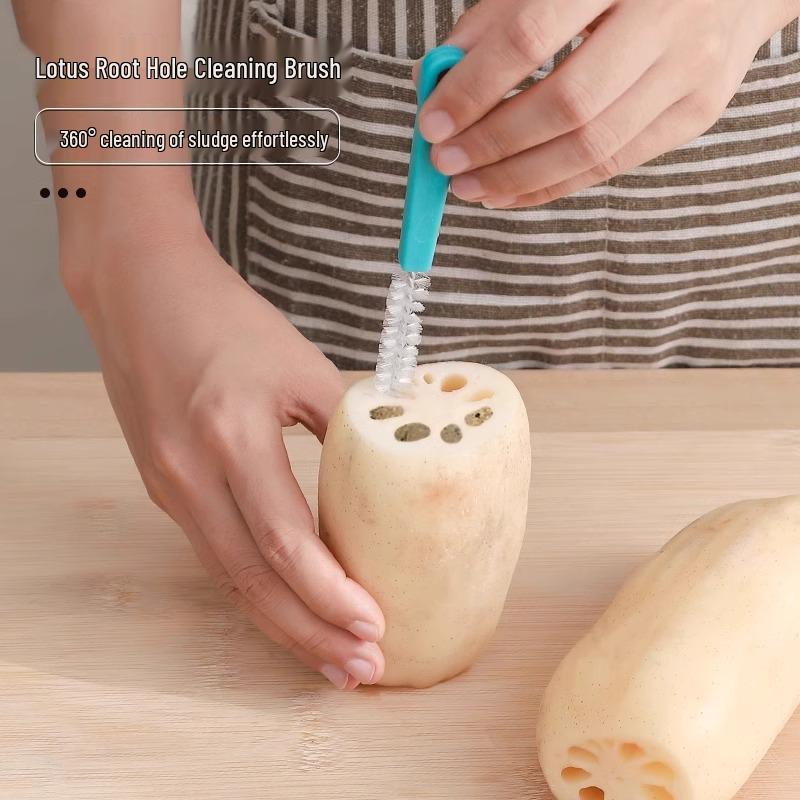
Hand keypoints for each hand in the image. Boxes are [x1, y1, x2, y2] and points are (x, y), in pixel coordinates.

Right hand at [62, 207, 384, 689]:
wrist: (141, 292)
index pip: (284, 539)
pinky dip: (256, 589)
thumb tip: (395, 475)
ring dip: (282, 623)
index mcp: (231, 433)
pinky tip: (288, 607)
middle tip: (360, 668)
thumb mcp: (300, 363)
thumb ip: (346, 424)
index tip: (376, 626)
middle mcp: (190, 473)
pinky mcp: (165, 489)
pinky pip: (216, 553)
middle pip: (252, 579)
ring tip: (331, 657)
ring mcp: (169, 487)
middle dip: (310, 633)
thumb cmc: (226, 318)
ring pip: (230, 577)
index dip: (330, 592)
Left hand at [420, 0, 796, 207]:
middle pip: (566, 104)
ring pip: (592, 145)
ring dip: (519, 178)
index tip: (433, 125)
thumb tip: (434, 79)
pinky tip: (512, 193)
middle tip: (447, 165)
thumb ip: (496, 19)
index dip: (474, 89)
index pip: (530, 38)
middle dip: (494, 144)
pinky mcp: (698, 111)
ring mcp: (690, 70)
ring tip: (471, 187)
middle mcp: (665, 18)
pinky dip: (554, 186)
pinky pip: (614, 164)